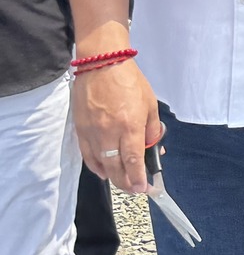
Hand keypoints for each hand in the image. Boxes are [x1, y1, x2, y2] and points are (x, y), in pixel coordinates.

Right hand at [73, 62, 163, 195]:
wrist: (102, 65)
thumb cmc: (130, 82)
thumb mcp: (150, 104)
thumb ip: (152, 129)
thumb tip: (151, 146)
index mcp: (130, 126)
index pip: (133, 160)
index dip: (138, 178)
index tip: (143, 188)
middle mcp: (110, 133)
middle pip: (116, 168)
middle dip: (126, 183)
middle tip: (135, 189)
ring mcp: (92, 132)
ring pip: (100, 164)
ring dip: (112, 177)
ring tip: (122, 182)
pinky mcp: (80, 129)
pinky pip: (87, 155)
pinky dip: (96, 166)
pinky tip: (103, 171)